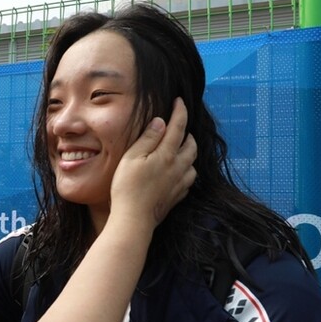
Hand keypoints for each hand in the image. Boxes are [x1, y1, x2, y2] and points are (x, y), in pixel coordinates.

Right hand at [110, 98, 196, 226]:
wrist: (133, 220)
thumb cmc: (127, 188)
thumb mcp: (132, 158)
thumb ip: (148, 138)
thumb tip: (161, 121)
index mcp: (166, 154)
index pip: (178, 127)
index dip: (180, 112)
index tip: (179, 101)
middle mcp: (177, 167)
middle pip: (191, 145)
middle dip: (187, 133)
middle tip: (178, 128)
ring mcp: (179, 183)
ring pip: (192, 163)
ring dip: (188, 153)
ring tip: (179, 149)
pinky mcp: (176, 197)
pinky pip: (188, 180)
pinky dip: (186, 171)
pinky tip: (177, 172)